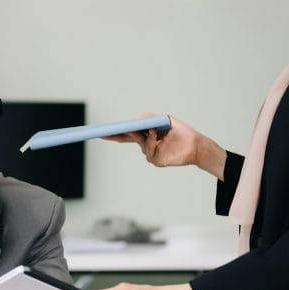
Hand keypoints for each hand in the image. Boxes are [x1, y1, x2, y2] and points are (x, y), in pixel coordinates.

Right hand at [105, 114, 226, 178]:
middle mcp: (146, 144)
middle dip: (116, 137)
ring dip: (145, 137)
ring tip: (152, 131)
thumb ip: (150, 118)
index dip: (115, 133)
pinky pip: (149, 152)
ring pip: (141, 145)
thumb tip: (137, 119)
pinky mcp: (156, 160)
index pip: (127, 134)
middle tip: (106, 134)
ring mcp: (150, 153)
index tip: (104, 132)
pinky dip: (153, 143)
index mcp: (146, 135)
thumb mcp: (164, 120)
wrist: (195, 144)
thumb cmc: (181, 132)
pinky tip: (157, 138)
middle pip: (127, 141)